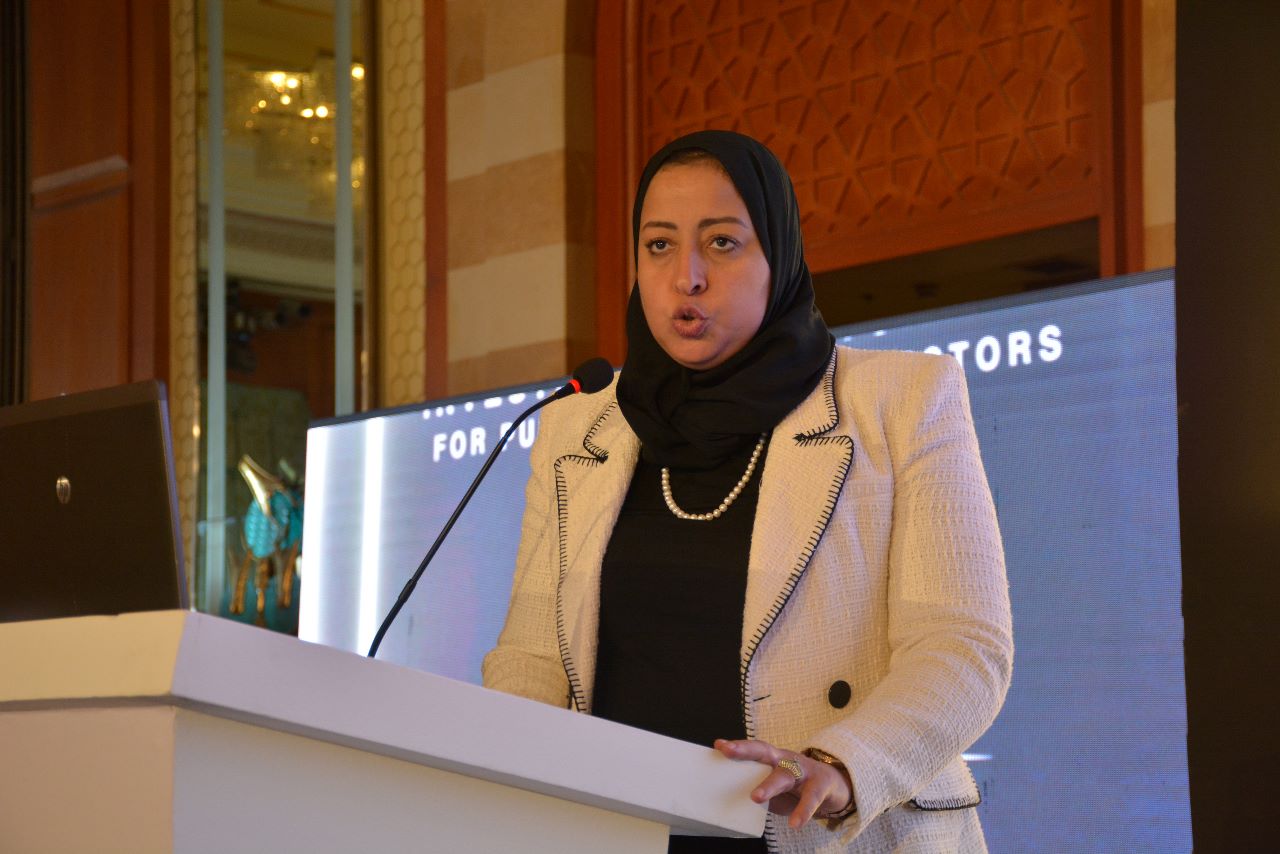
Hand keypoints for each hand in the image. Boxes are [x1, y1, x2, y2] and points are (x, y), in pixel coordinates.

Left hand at [714, 738, 852, 828]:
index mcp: (774, 758)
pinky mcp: (821, 785)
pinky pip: (811, 798)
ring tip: (755, 797)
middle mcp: (787, 759)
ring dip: (770, 785)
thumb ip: (759, 787)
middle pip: (765, 751)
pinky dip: (803, 811)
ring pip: (785, 775)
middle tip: (728, 751)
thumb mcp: (777, 783)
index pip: (754, 749)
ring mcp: (804, 770)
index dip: (738, 747)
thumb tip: (730, 802)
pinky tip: (795, 823)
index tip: (719, 745)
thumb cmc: (797, 785)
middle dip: (746, 750)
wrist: (834, 785)